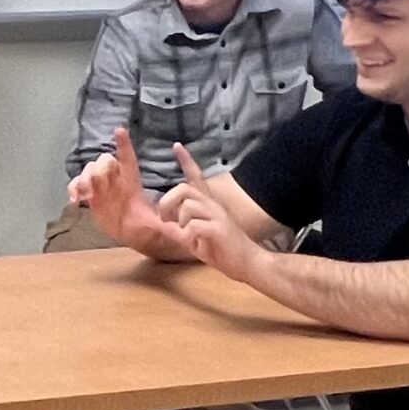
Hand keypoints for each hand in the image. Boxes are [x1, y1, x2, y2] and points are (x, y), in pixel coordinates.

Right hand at [66, 128, 193, 259]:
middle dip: (98, 169)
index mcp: (132, 182)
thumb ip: (161, 228)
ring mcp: (102, 187)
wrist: (135, 236)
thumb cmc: (148, 228)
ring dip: (83, 180)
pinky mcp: (91, 196)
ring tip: (83, 195)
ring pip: (89, 170)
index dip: (124, 145)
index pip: (128, 159)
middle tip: (93, 188)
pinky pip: (77, 186)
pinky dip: (73, 189)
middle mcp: (116, 180)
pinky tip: (75, 201)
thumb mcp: (156, 226)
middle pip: (104, 161)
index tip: (120, 131)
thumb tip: (174, 234)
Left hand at [160, 147, 266, 283]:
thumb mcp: (195, 239)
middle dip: (168, 202)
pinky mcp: (219, 229)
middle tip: (166, 220)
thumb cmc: (222, 251)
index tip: (177, 146)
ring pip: (188, 206)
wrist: (248, 264)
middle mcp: (213, 205)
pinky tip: (195, 243)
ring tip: (186, 235)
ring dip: (180, 221)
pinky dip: (188, 236)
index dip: (187, 161)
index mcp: (208, 205)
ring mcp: (217, 216)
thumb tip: (160, 225)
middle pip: (183, 188)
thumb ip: (179, 230)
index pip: (197, 177)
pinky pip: (194, 225)